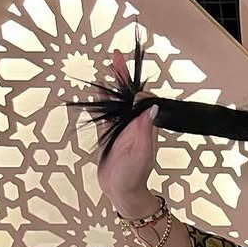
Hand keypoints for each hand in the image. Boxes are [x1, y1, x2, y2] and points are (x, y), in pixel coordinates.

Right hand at [96, 47, 158, 209]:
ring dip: (112, 85)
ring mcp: (122, 128)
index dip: (135, 83)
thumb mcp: (141, 148)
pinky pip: (106, 114)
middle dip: (123, 76)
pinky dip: (101, 101)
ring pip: (117, 102)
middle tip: (116, 55)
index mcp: (145, 125)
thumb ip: (144, 125)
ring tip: (108, 67)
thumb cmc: (134, 173)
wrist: (121, 190)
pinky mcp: (110, 134)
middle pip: (129, 95)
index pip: (143, 98)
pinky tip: (97, 90)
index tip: (127, 70)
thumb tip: (150, 101)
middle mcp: (134, 124)